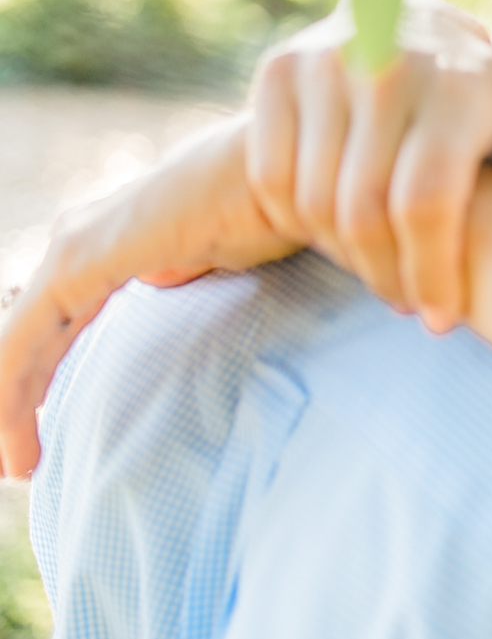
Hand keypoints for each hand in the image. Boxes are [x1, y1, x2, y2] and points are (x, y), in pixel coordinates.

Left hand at [0, 118, 298, 477]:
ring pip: (18, 339)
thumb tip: (177, 287)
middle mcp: (91, 235)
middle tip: (19, 465)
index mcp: (125, 236)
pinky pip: (28, 334)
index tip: (45, 445)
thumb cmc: (299, 205)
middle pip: (32, 330)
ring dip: (7, 404)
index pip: (63, 318)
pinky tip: (23, 449)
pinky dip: (11, 389)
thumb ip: (202, 269)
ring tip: (19, 469)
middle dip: (16, 394)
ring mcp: (83, 241)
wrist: (315, 170)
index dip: (43, 377)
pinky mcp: (84, 256)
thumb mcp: (239, 254)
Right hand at [247, 0, 491, 333]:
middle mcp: (388, 63)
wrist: (408, 25)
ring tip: (378, 274)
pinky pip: (273, 176)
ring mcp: (326, 62)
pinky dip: (298, 221)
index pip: (428, 202)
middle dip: (388, 275)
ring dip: (344, 256)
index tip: (443, 318)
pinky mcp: (280, 69)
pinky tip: (334, 238)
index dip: (432, 270)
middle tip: (407, 303)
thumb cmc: (476, 94)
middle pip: (366, 210)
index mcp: (458, 84)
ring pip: (317, 199)